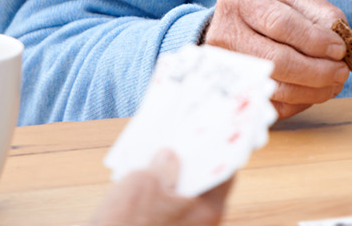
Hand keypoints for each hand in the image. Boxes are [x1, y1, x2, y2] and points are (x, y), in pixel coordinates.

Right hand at [92, 149, 232, 225]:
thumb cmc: (127, 223)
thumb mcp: (144, 182)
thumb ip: (163, 165)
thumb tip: (168, 158)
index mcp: (209, 210)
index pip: (225, 173)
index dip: (217, 150)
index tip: (211, 134)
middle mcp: (202, 225)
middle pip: (204, 187)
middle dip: (191, 165)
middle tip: (180, 142)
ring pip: (184, 201)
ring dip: (172, 182)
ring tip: (158, 158)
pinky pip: (168, 213)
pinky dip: (160, 199)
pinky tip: (144, 183)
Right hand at [202, 0, 349, 118]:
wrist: (235, 33)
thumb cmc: (272, 14)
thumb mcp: (296, 1)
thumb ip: (321, 14)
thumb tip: (340, 38)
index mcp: (240, 3)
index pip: (280, 23)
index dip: (314, 40)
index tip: (339, 49)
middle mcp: (225, 35)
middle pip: (277, 60)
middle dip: (317, 70)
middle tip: (342, 72)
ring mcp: (228, 68)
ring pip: (277, 88)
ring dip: (314, 90)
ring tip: (335, 83)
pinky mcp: (236, 92)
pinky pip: (274, 105)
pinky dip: (302, 102)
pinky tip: (317, 92)